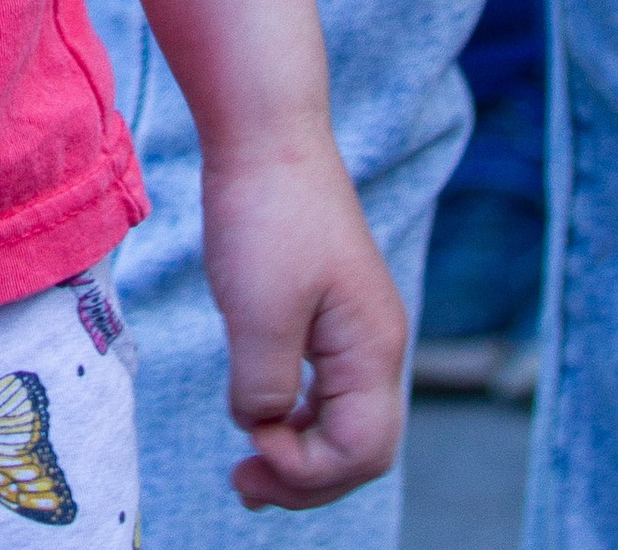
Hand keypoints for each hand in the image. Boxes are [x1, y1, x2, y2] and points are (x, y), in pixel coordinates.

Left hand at [202, 135, 405, 512]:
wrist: (265, 132)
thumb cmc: (266, 216)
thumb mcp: (258, 312)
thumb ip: (264, 387)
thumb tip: (260, 423)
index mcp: (373, 348)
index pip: (361, 452)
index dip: (306, 472)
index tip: (251, 452)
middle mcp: (375, 344)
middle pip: (360, 447)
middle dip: (306, 478)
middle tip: (242, 485)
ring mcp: (354, 326)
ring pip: (342, 421)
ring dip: (298, 451)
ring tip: (246, 469)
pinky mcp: (326, 309)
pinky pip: (323, 387)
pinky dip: (294, 414)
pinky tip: (257, 413)